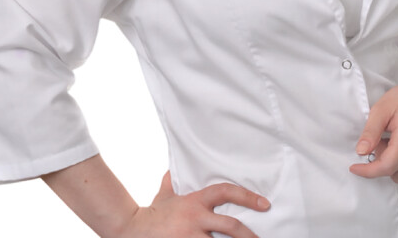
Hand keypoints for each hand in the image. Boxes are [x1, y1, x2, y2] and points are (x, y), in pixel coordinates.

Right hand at [119, 170, 270, 237]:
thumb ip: (173, 181)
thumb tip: (175, 166)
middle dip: (249, 235)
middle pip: (231, 227)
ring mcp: (192, 237)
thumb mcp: (165, 194)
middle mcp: (196, 219)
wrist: (133, 230)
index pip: (226, 192)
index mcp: (195, 202)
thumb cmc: (152, 213)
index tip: (264, 203)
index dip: (247, 197)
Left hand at [349, 70, 397, 186]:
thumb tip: (361, 151)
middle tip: (378, 140)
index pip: (387, 165)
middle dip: (378, 161)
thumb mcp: (382, 108)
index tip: (354, 168)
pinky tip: (397, 154)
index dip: (368, 171)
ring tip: (388, 143)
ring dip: (390, 166)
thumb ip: (371, 131)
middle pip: (393, 172)